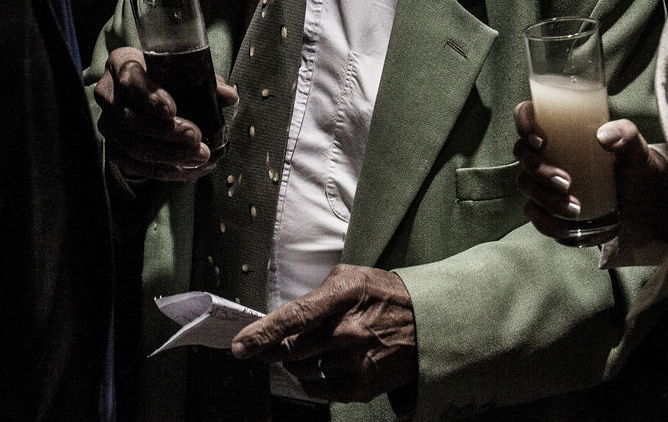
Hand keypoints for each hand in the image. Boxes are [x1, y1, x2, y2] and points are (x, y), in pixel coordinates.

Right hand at [94, 46, 237, 181]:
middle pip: (131, 118)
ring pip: (133, 146)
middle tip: (196, 138)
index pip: (129, 79)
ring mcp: (108, 123)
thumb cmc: (165, 77)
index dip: (149, 96)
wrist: (143, 95)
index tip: (172, 110)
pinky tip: (188, 169)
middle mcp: (108, 94)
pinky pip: (135, 165)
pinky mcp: (113, 148)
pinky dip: (163, 170)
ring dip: (169, 155)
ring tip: (200, 156)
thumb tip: (229, 96)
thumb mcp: (182, 71)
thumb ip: (205, 81)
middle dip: (167, 133)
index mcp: (122, 64)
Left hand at [231, 264, 416, 403]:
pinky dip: (309, 381)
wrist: (428, 324)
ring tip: (306, 352)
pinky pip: (318, 391)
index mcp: (345, 295)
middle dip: (271, 351)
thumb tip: (287, 314)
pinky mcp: (362, 386)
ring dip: (294, 364)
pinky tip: (319, 367)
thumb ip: (318, 292)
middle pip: (292, 350)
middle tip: (267, 348)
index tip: (239, 345)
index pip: (296, 317)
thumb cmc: (385, 295)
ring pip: (302, 371)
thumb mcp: (353, 276)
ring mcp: (357, 362)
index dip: (263, 333)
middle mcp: (351, 330)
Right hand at [513, 100, 667, 242]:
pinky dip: (546, 222)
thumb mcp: (637, 149)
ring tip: (575, 209)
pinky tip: (565, 227)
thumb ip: (627, 135)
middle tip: (566, 182)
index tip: (541, 140)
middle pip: (523, 154)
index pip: (528, 115)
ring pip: (526, 185)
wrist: (646, 203)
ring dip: (545, 198)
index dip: (524, 123)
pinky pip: (535, 215)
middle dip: (538, 170)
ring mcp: (545, 182)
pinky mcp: (549, 208)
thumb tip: (604, 136)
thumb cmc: (637, 167)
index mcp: (560, 128)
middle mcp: (547, 152)